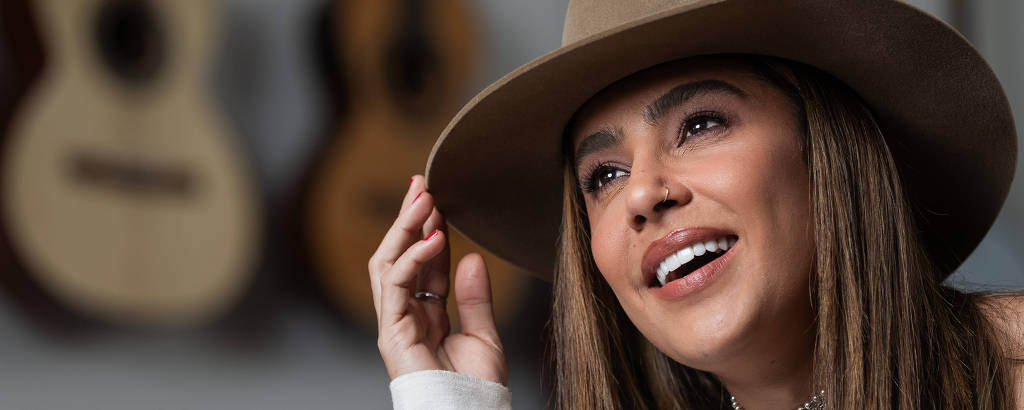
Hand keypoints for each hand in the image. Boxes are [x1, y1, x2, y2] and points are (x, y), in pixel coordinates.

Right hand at [368, 175, 507, 383]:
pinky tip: (433, 237)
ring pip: (388, 262)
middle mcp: (405, 314)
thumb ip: (475, 297)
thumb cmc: (475, 388)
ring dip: (404, 228)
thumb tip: (472, 258)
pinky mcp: (391, 331)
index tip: (438, 200)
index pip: (423, 263)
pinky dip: (412, 258)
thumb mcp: (483, 333)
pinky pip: (394, 286)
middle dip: (408, 219)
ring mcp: (394, 322)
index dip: (429, 230)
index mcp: (425, 314)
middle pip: (398, 255)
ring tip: (423, 198)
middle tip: (421, 184)